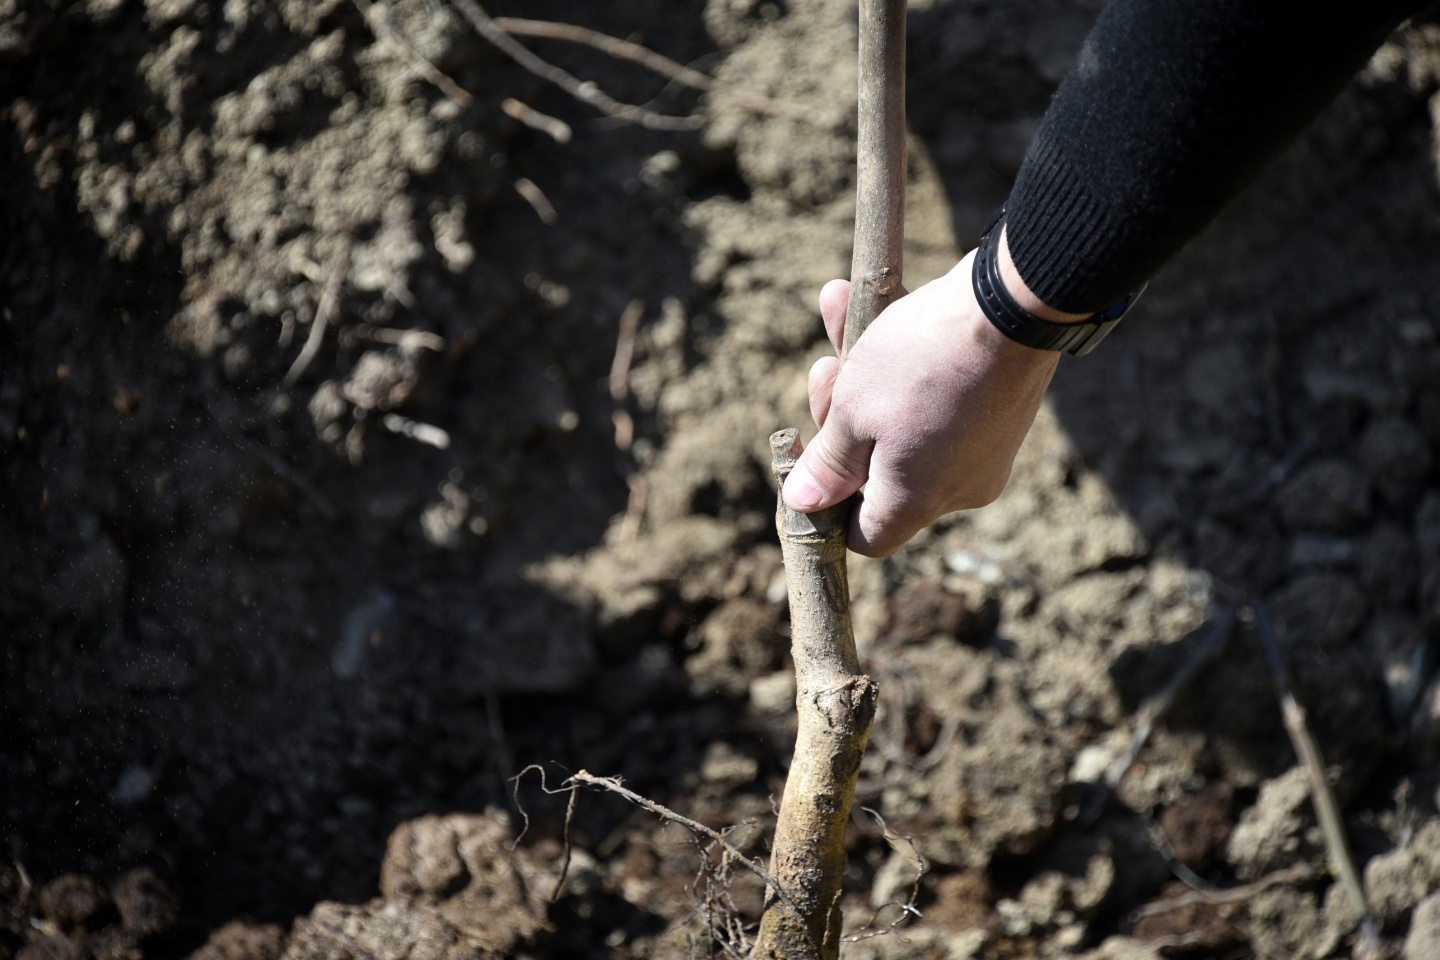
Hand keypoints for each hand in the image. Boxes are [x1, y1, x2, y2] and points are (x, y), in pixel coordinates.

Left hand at [781, 246, 1066, 556]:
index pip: (867, 536)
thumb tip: (803, 503)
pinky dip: (910, 356)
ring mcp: (986, 448)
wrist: (1016, 299)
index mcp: (917, 501)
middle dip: (841, 416)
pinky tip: (885, 299)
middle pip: (879, 470)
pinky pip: (941, 396)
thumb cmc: (923, 361)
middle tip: (824, 367)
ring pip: (906, 420)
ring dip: (865, 370)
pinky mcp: (1002, 408)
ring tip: (840, 306)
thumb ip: (828, 462)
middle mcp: (958, 487)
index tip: (809, 457)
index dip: (829, 506)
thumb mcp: (854, 410)